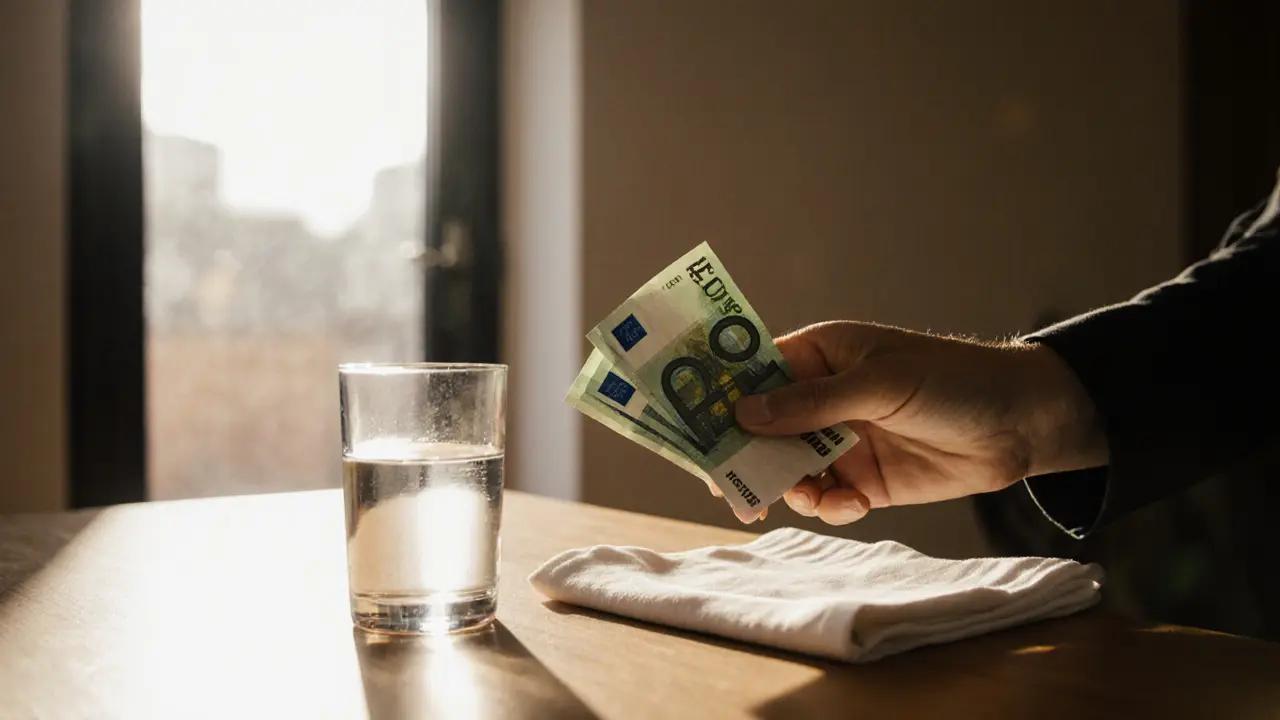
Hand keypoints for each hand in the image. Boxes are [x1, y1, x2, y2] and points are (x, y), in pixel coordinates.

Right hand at [732, 321, 1105, 524]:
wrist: (1021, 425)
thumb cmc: (953, 380)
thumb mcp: (880, 383)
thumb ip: (813, 403)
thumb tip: (744, 414)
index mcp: (820, 355)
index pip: (753, 372)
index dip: (719, 395)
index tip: (688, 423)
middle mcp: (821, 398)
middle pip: (760, 428)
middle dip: (742, 455)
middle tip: (723, 485)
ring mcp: (840, 441)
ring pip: (787, 469)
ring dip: (786, 487)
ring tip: (801, 497)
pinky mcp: (864, 480)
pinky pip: (825, 498)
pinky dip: (829, 506)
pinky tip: (852, 504)